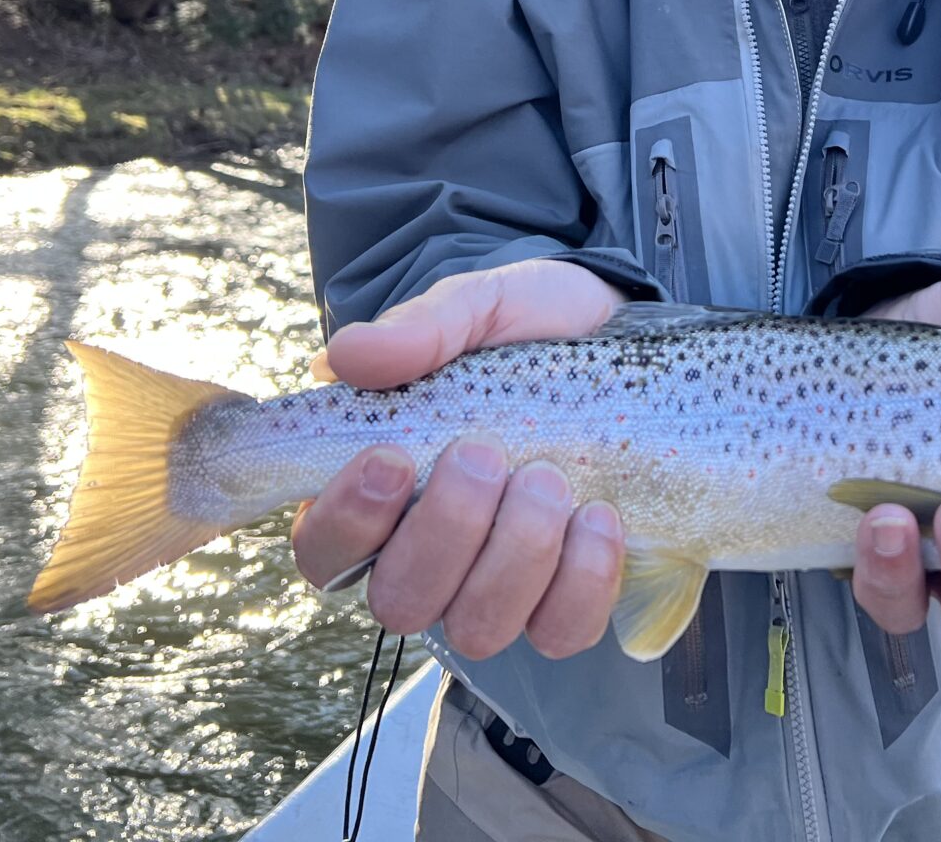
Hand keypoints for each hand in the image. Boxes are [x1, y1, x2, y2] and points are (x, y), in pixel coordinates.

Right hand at [290, 259, 628, 659]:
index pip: (322, 549)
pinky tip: (598, 515)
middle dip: (444, 532)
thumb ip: (419, 328)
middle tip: (483, 453)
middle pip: (400, 601)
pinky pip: (563, 632)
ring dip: (515, 555)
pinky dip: (582, 581)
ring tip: (547, 476)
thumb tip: (345, 357)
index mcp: (377, 495)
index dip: (347, 522)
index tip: (391, 459)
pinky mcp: (568, 598)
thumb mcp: (478, 307)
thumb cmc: (527, 331)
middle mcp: (427, 558)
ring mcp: (498, 588)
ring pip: (478, 628)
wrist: (618, 336)